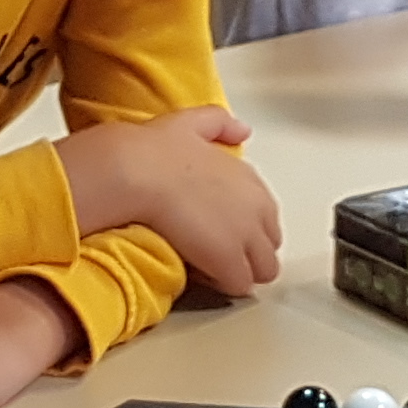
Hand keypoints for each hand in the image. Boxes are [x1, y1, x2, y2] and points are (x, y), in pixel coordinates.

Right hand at [56, 107, 283, 295]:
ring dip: (239, 272)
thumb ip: (220, 124)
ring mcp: (247, 237)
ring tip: (208, 267)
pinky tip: (200, 274)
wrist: (136, 173)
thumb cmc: (154, 150)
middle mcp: (257, 208)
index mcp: (250, 180)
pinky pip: (240, 285)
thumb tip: (243, 130)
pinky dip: (223, 284)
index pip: (266, 216)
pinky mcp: (231, 263)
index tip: (218, 228)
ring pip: (262, 270)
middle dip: (247, 253)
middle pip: (270, 246)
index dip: (243, 226)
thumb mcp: (191, 122)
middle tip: (214, 253)